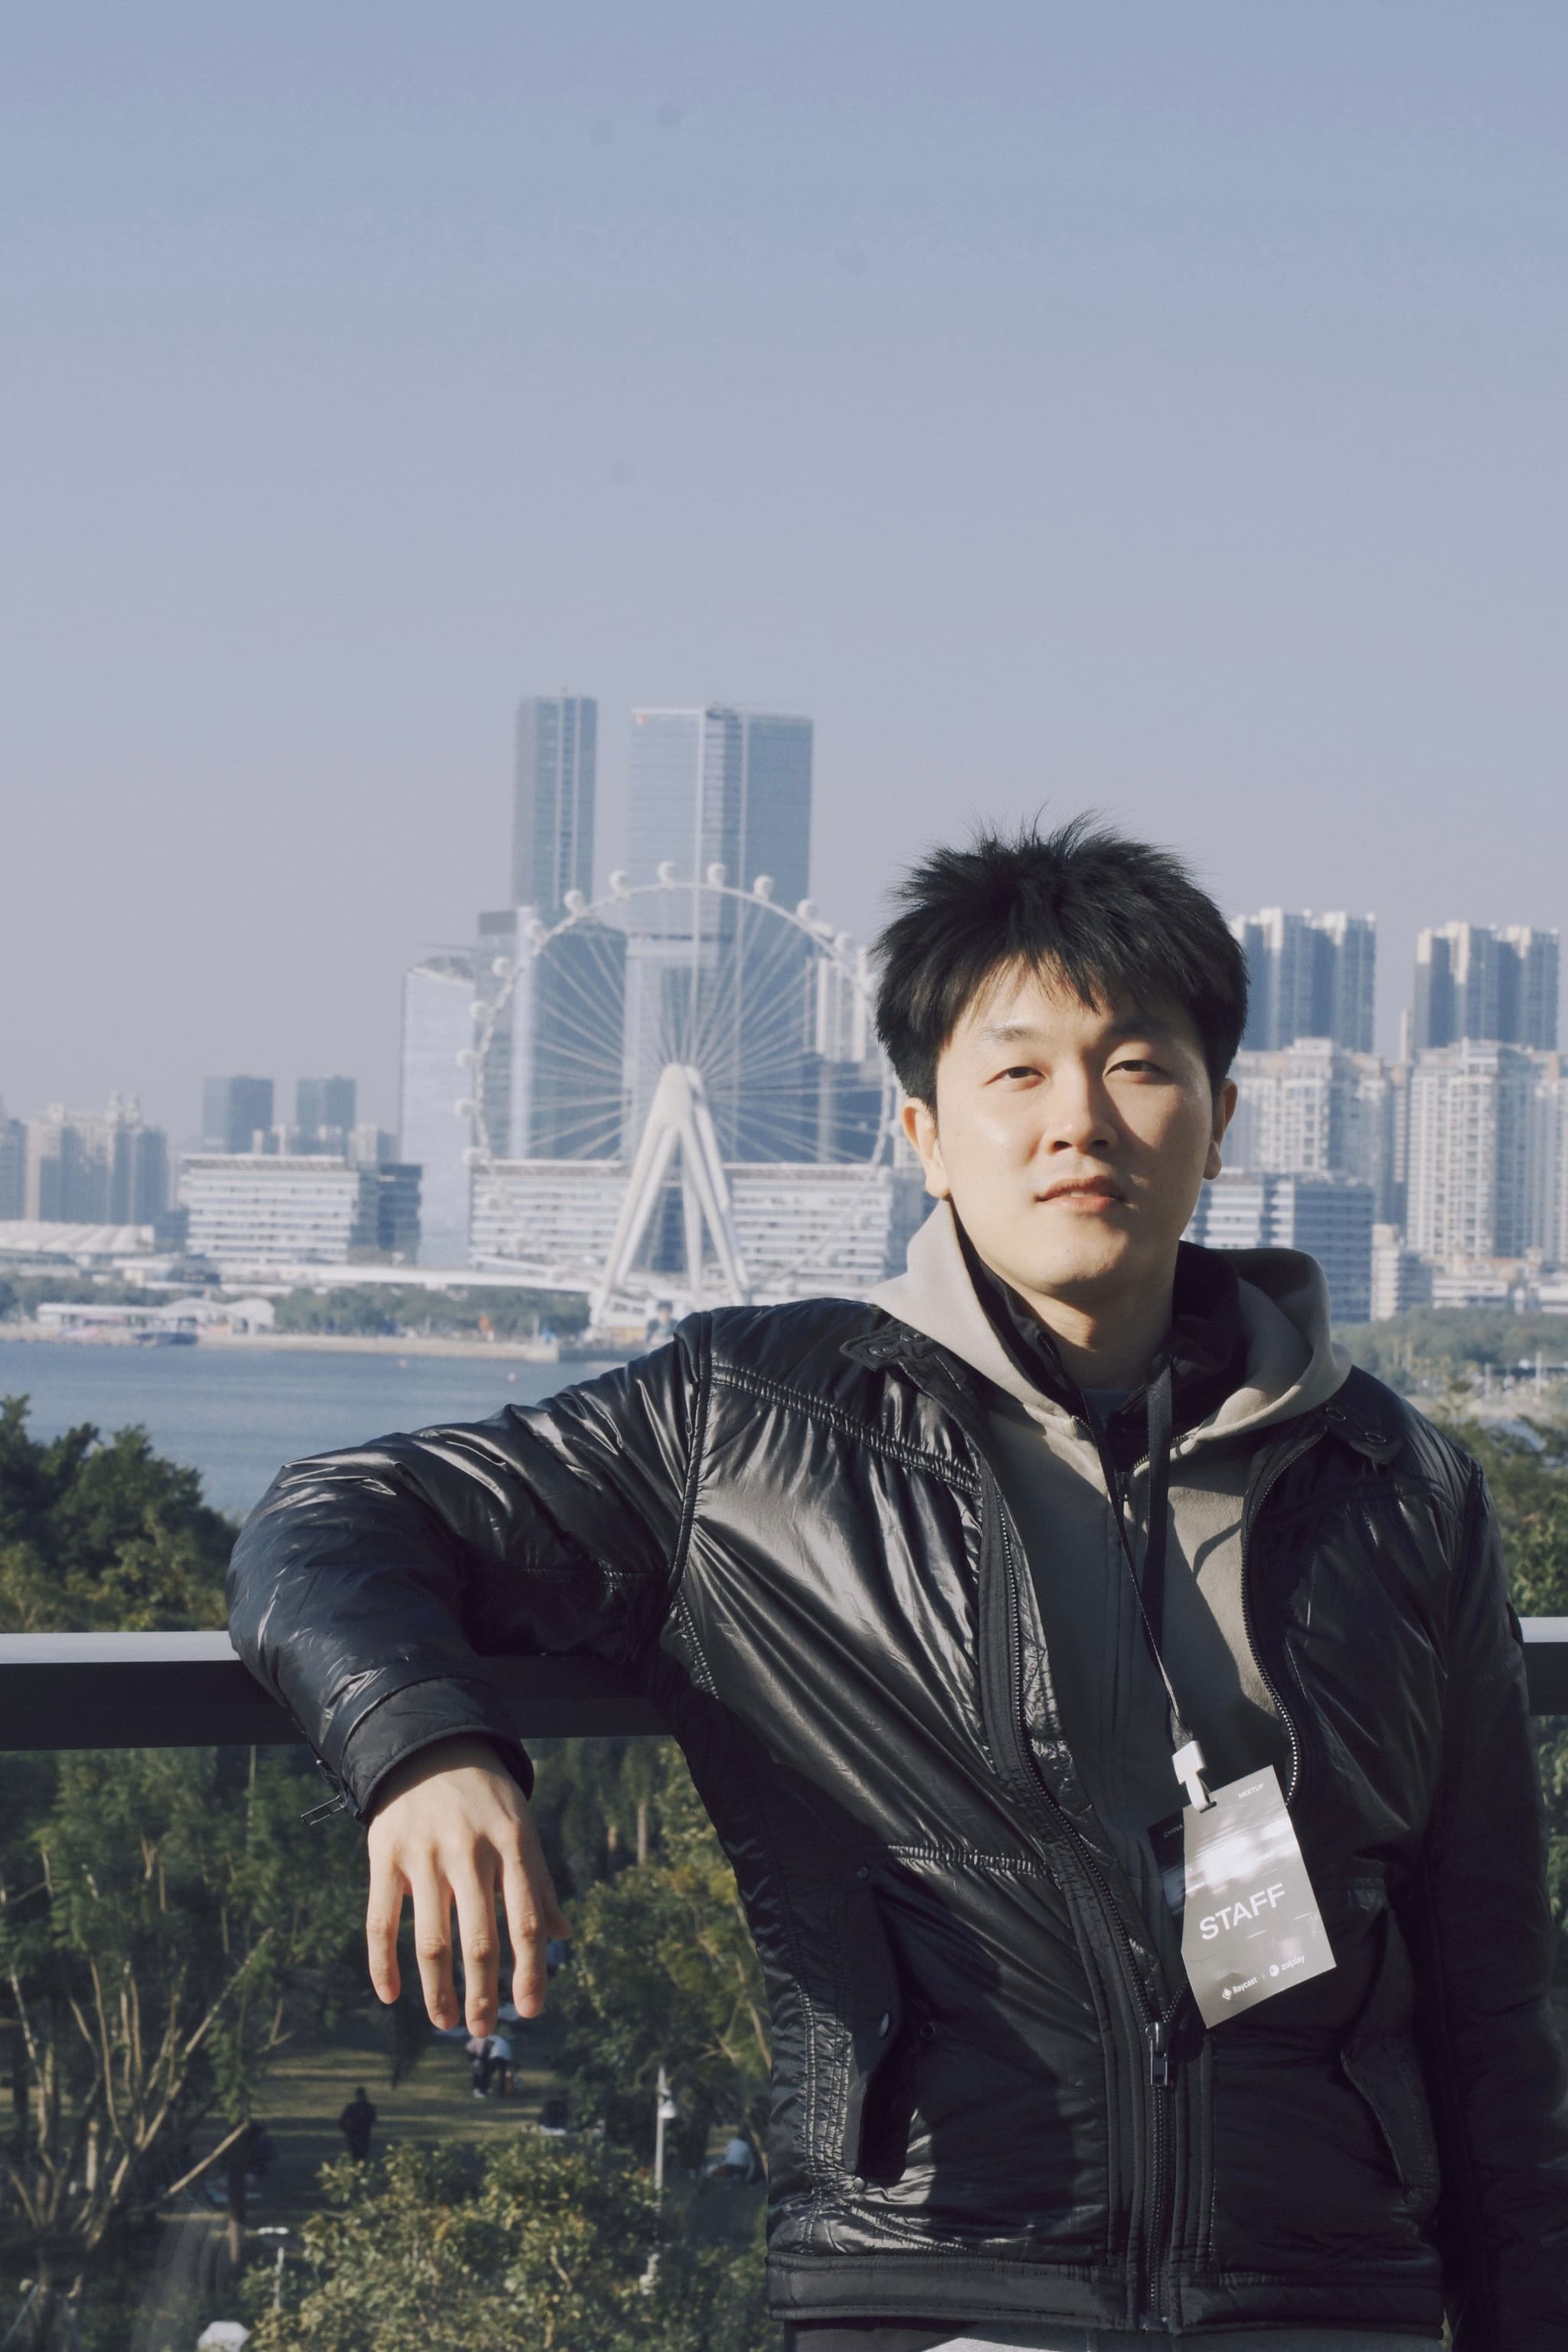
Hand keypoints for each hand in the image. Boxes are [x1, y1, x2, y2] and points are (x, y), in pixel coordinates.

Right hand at [365, 1737, 570, 2034]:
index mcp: (512, 1844)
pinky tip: (392, 1997)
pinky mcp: (385, 1857)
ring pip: (431, 1941)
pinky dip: (384, 1965)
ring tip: (446, 2022)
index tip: (529, 2011)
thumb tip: (562, 1936)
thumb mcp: (521, 1828)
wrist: (428, 1748)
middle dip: (483, 1994)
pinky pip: (380, 1922)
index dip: (531, 1971)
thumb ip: (538, 1883)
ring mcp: (424, 1855)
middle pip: (479, 1940)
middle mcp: (469, 1851)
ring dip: (438, 1992)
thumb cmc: (485, 1799)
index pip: (526, 1921)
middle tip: (483, 2031)